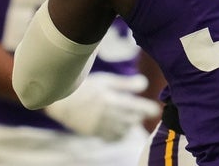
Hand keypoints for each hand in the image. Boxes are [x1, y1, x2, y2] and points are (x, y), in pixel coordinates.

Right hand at [42, 72, 160, 140]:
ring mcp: (101, 126)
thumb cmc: (87, 87)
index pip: (137, 107)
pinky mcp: (95, 133)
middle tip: (140, 110)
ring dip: (130, 125)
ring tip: (129, 118)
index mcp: (112, 100)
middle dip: (138, 115)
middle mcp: (108, 115)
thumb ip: (126, 84)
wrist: (63, 101)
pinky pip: (112, 138)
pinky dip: (119, 134)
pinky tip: (119, 128)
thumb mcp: (106, 81)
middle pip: (132, 120)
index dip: (149, 109)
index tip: (156, 109)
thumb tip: (144, 84)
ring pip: (124, 130)